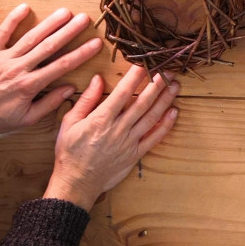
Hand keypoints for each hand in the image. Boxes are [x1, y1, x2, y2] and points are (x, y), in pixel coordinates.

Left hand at [0, 5, 102, 136]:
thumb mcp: (26, 118)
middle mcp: (19, 68)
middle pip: (49, 46)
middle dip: (69, 32)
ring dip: (49, 24)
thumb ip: (49, 103)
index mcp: (30, 85)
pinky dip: (13, 19)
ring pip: (31, 38)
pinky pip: (2, 33)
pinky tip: (25, 7)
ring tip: (65, 12)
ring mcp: (4, 58)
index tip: (95, 44)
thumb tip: (70, 89)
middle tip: (84, 19)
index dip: (81, 54)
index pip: (61, 66)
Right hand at [45, 66, 178, 210]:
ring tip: (175, 85)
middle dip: (157, 84)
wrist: (75, 183)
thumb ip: (86, 100)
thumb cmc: (69, 152)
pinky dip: (166, 125)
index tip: (145, 62)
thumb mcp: (69, 123)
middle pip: (142, 102)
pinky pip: (154, 138)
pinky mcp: (135, 155)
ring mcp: (129, 143)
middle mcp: (118, 129)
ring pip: (151, 117)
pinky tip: (174, 112)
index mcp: (101, 119)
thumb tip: (98, 79)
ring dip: (165, 100)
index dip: (136, 76)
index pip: (123, 92)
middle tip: (167, 70)